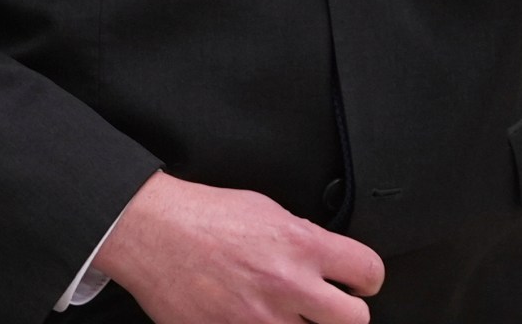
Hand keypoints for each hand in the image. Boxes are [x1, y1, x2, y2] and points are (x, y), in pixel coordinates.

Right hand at [94, 172, 384, 323]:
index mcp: (301, 245)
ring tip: (289, 314)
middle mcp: (288, 286)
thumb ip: (303, 238)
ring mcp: (260, 320)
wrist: (152, 234)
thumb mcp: (266, 210)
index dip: (366, 278)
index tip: (357, 282)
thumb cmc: (202, 217)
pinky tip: (257, 320)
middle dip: (346, 313)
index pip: (369, 272)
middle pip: (355, 321)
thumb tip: (326, 258)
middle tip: (331, 307)